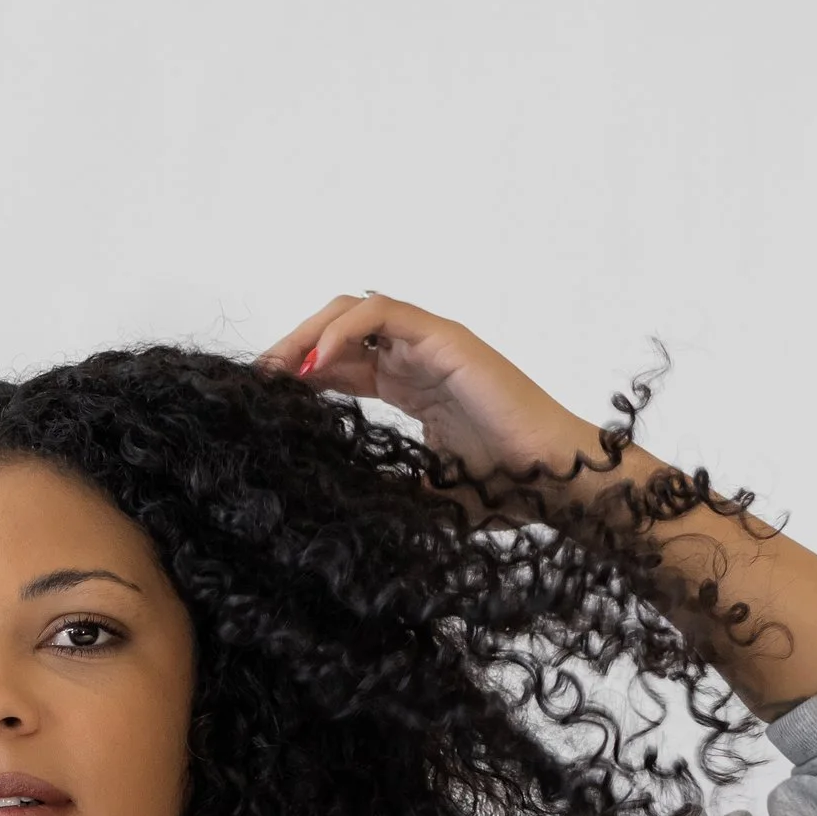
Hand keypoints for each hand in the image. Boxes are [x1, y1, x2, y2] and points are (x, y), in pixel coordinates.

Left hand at [256, 293, 599, 484]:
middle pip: (339, 329)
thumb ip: (388, 486)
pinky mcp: (446, 338)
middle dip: (293, 348)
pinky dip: (341, 329)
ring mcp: (432, 343)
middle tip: (258, 382)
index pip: (342, 364)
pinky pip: (381, 311)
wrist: (558, 482)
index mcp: (413, 386)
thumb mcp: (428, 493)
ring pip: (353, 309)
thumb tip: (340, 506)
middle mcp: (418, 357)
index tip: (263, 401)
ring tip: (276, 370)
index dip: (301, 375)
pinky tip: (315, 364)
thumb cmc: (508, 490)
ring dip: (308, 333)